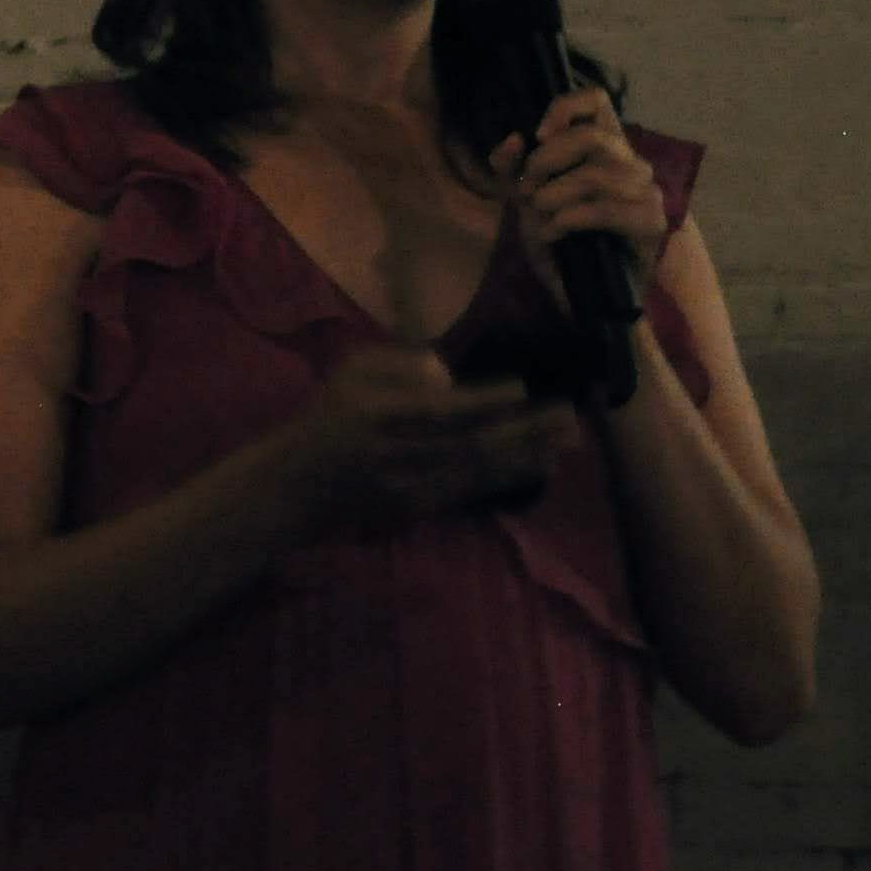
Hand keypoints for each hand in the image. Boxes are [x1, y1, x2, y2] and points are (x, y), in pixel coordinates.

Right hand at [273, 341, 577, 536]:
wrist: (301, 484)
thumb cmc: (330, 415)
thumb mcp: (350, 371)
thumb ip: (397, 363)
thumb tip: (448, 374)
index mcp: (378, 413)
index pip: (439, 409)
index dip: (482, 401)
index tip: (521, 388)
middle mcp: (398, 452)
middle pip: (470, 442)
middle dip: (523, 430)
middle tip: (568, 415)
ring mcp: (410, 485)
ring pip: (477, 469)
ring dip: (526, 454)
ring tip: (568, 439)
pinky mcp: (420, 506)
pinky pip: (472, 490)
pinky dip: (508, 476)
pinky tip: (538, 463)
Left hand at [493, 88, 671, 298]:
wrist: (583, 292)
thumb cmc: (558, 239)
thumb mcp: (523, 199)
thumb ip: (510, 168)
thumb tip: (514, 139)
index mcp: (606, 147)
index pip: (597, 100)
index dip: (565, 107)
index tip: (537, 135)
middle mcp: (632, 161)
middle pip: (591, 136)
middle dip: (548, 161)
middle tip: (529, 189)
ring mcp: (647, 190)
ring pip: (594, 175)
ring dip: (554, 196)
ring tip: (542, 216)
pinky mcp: (652, 221)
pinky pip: (603, 209)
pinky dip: (568, 220)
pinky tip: (555, 233)